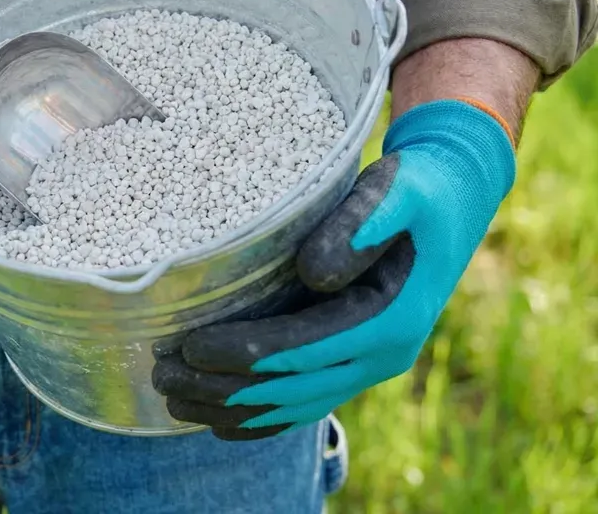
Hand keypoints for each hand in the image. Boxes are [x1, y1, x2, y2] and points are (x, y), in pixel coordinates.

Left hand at [153, 100, 515, 439]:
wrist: (451, 199)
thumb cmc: (414, 189)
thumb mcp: (396, 192)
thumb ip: (360, 225)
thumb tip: (314, 272)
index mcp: (390, 319)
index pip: (303, 349)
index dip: (243, 353)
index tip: (189, 347)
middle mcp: (382, 355)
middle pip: (290, 388)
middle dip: (222, 388)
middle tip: (161, 375)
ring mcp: (369, 365)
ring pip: (294, 406)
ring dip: (231, 409)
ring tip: (172, 400)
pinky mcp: (355, 362)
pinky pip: (306, 403)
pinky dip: (261, 420)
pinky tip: (217, 423)